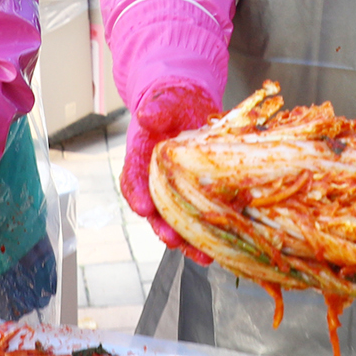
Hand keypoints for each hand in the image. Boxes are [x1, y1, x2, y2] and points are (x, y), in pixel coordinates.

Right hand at [121, 82, 218, 263]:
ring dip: (188, 241)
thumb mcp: (166, 100)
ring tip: (202, 256)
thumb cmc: (173, 102)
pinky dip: (211, 233)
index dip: (136, 194)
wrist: (190, 104)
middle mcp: (156, 180)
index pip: (133, 179)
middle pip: (155, 210)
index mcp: (141, 158)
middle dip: (162, 227)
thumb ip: (157, 108)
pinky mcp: (201, 193)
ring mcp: (178, 190)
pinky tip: (222, 247)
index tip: (143, 207)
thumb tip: (146, 116)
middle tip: (171, 239)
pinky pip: (203, 217)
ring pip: (179, 220)